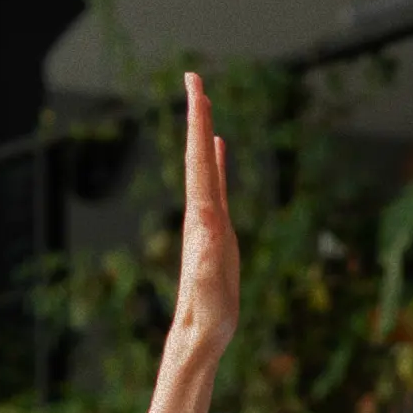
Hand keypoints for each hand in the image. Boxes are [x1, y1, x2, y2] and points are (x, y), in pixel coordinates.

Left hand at [167, 71, 237, 364]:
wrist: (200, 335)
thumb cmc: (207, 317)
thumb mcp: (211, 288)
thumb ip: (208, 255)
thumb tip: (209, 216)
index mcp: (201, 219)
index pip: (199, 162)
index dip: (198, 125)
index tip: (196, 90)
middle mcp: (201, 213)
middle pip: (197, 155)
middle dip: (197, 116)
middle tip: (193, 77)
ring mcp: (209, 221)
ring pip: (205, 166)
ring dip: (204, 133)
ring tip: (204, 103)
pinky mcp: (218, 232)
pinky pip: (217, 186)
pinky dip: (216, 164)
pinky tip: (218, 149)